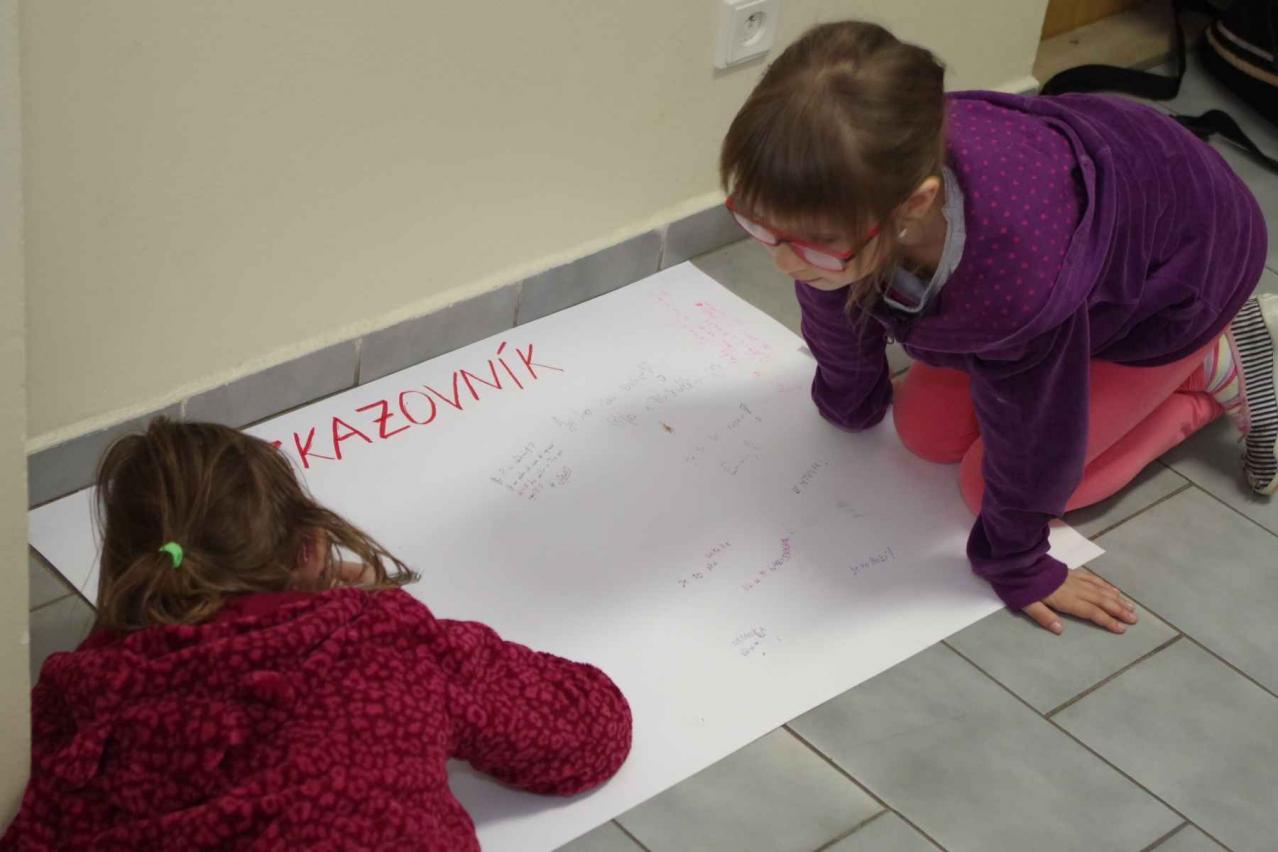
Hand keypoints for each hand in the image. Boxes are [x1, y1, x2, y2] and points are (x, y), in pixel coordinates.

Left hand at [1023, 569, 1137, 634]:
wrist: (1018, 561)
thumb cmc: (1020, 586)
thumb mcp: (1027, 604)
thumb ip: (1043, 616)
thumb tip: (1060, 630)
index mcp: (1065, 599)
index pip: (1091, 612)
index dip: (1107, 620)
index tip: (1121, 628)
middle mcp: (1074, 589)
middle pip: (1101, 600)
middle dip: (1118, 610)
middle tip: (1134, 619)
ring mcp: (1074, 579)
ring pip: (1100, 589)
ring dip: (1116, 598)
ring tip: (1130, 606)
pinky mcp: (1072, 572)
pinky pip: (1093, 579)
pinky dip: (1105, 585)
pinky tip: (1113, 589)